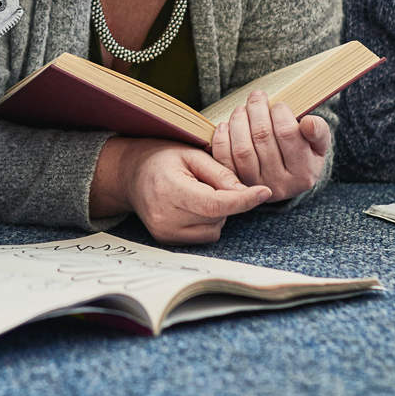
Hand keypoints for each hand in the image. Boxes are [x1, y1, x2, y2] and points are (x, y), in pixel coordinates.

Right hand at [95, 138, 272, 244]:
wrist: (130, 175)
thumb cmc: (161, 158)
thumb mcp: (191, 154)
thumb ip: (220, 173)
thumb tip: (248, 192)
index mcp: (170, 190)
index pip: (215, 203)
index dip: (243, 200)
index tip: (264, 192)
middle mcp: (165, 217)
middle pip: (218, 216)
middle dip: (226, 200)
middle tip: (208, 181)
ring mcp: (165, 233)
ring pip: (215, 229)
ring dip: (217, 213)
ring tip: (199, 193)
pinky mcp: (168, 241)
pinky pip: (204, 235)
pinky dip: (208, 221)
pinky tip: (194, 206)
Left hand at [210, 90, 328, 202]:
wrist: (285, 179)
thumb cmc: (304, 153)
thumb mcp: (318, 144)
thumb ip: (319, 131)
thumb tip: (308, 122)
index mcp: (304, 173)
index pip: (287, 133)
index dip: (279, 112)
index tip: (278, 104)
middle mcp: (280, 185)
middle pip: (262, 138)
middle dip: (256, 111)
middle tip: (257, 96)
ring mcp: (255, 186)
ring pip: (242, 149)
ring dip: (239, 122)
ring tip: (242, 108)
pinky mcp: (236, 184)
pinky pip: (225, 159)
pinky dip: (222, 139)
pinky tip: (226, 124)